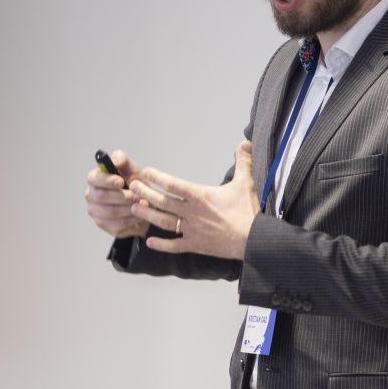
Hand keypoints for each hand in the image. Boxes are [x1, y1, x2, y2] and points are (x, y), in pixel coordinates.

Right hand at [83, 149, 146, 238]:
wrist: (144, 206)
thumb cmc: (135, 185)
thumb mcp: (132, 170)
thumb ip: (123, 160)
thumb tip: (116, 161)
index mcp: (95, 179)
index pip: (94, 178)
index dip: (106, 180)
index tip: (121, 181)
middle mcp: (91, 195)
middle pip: (102, 196)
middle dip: (123, 196)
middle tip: (138, 196)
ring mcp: (95, 211)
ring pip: (111, 212)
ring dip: (129, 208)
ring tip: (143, 205)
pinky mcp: (103, 225)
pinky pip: (117, 224)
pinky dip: (131, 219)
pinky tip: (139, 215)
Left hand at [136, 141, 257, 259]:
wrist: (254, 240)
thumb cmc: (248, 211)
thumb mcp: (246, 183)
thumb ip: (243, 162)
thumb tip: (244, 142)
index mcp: (201, 196)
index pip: (174, 184)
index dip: (158, 178)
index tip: (146, 172)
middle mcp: (192, 212)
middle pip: (163, 202)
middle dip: (146, 193)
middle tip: (133, 187)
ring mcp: (192, 230)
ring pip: (164, 222)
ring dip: (148, 214)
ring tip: (134, 208)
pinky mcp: (195, 245)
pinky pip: (175, 246)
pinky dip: (162, 244)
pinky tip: (149, 241)